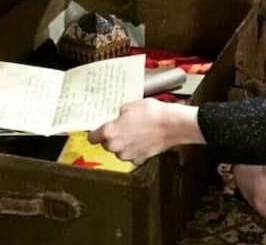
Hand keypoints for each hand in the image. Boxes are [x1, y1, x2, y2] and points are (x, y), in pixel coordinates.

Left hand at [88, 98, 204, 164]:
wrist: (173, 125)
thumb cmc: (152, 114)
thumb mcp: (130, 105)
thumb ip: (119, 114)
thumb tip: (118, 117)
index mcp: (110, 132)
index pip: (92, 138)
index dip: (96, 133)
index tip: (98, 131)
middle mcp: (116, 147)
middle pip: (107, 144)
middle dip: (113, 137)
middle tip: (123, 127)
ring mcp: (128, 155)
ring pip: (120, 151)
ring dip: (125, 144)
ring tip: (136, 132)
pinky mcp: (140, 159)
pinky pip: (133, 155)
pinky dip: (136, 149)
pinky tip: (143, 139)